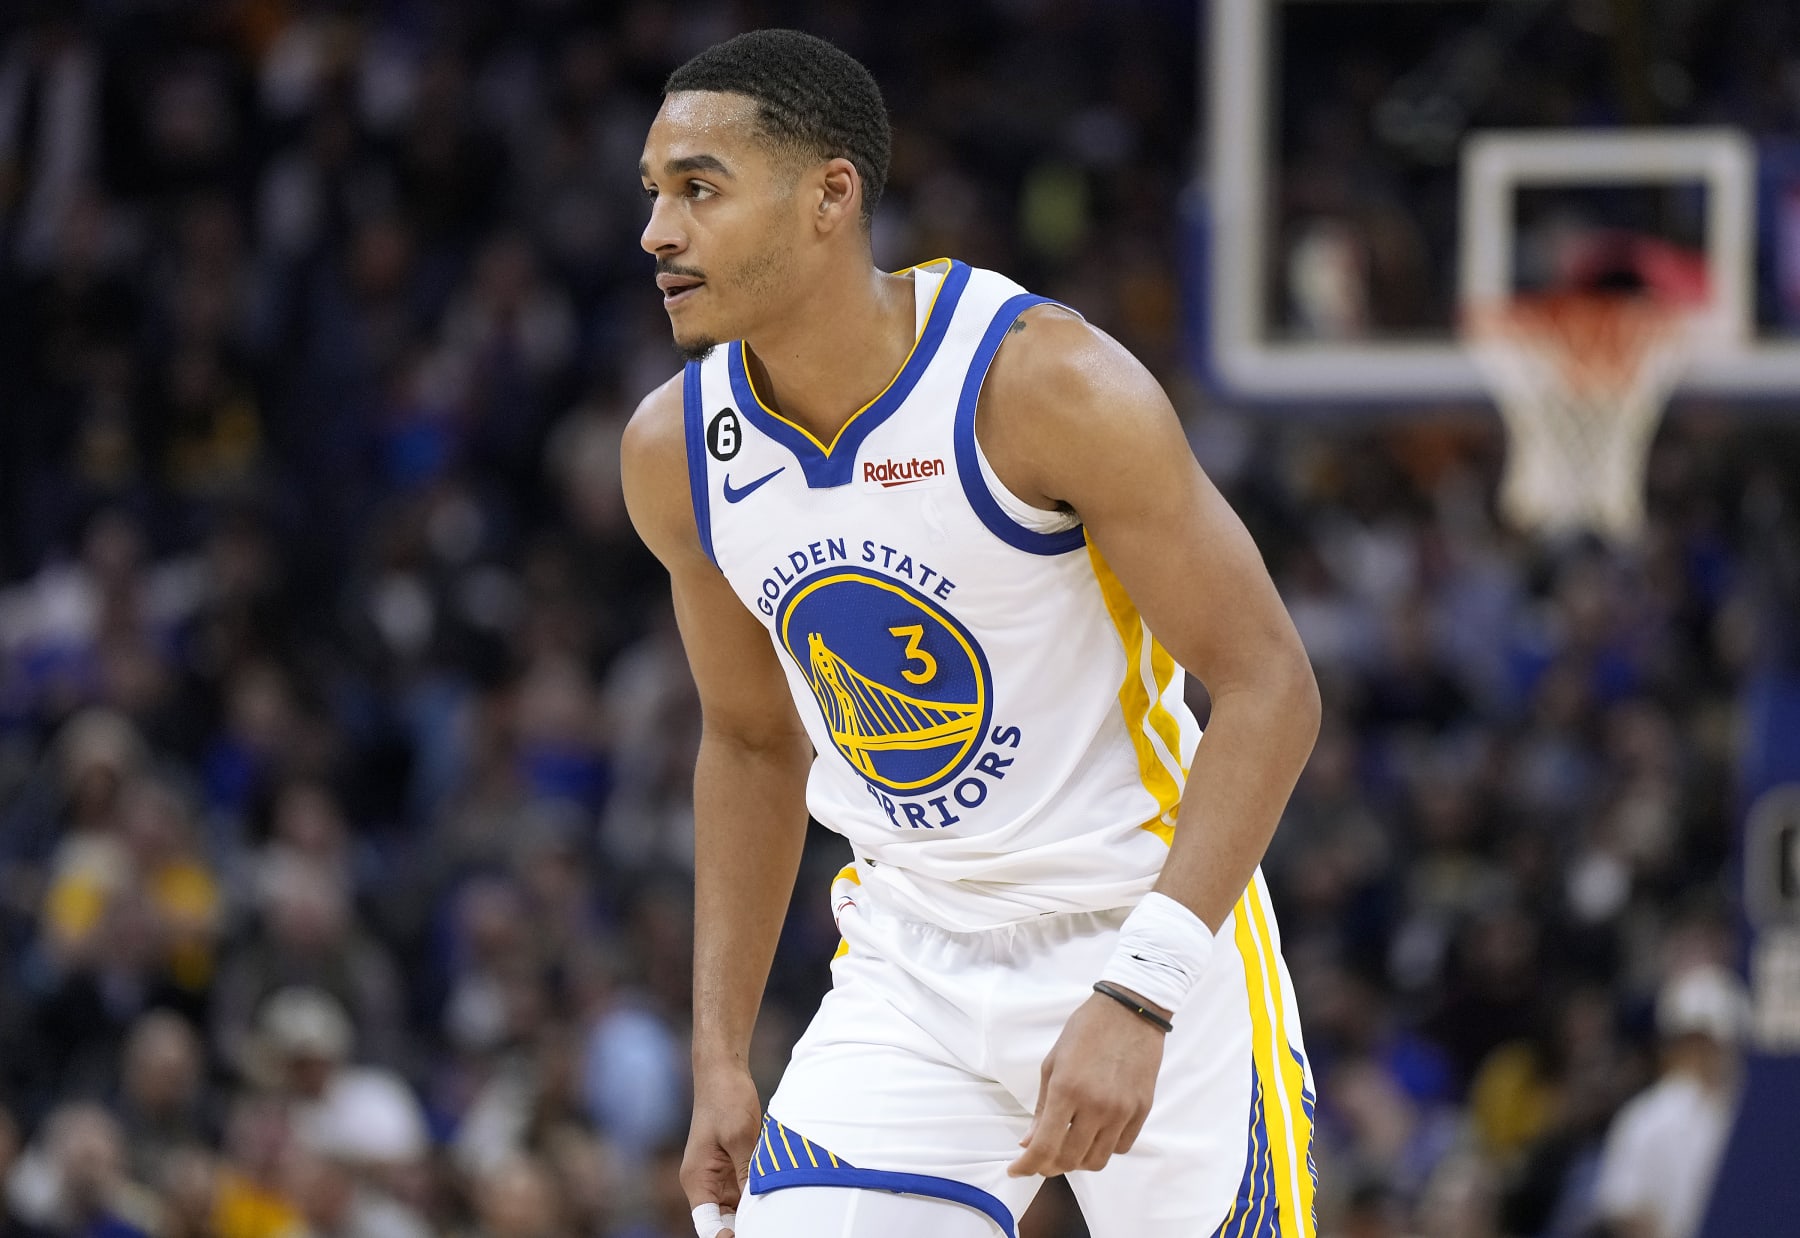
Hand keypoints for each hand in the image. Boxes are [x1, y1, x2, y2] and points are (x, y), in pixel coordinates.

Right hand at [681, 1063, 763, 1236]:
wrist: (723, 1070)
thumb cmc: (726, 1098)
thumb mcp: (740, 1137)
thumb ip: (747, 1172)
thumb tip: (757, 1205)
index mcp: (698, 1179)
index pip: (708, 1223)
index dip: (725, 1237)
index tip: (749, 1235)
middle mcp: (705, 1181)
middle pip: (723, 1220)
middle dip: (744, 1225)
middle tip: (773, 1225)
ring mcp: (719, 1174)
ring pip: (737, 1207)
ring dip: (755, 1209)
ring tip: (779, 1213)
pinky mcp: (732, 1164)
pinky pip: (746, 1189)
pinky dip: (759, 1193)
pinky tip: (779, 1193)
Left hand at [1007, 991, 1166, 1177]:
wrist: (1130, 1011)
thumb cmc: (1085, 1031)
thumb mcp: (1052, 1063)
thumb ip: (1042, 1108)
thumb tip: (1029, 1142)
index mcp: (1067, 1090)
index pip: (1044, 1147)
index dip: (1027, 1165)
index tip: (1016, 1169)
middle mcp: (1096, 1106)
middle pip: (1070, 1160)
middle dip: (1049, 1166)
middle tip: (1040, 1158)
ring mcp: (1122, 1111)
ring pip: (1097, 1160)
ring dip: (1077, 1161)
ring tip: (1068, 1147)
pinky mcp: (1142, 1110)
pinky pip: (1121, 1147)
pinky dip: (1103, 1149)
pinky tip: (1094, 1135)